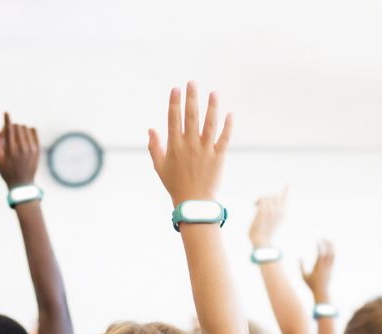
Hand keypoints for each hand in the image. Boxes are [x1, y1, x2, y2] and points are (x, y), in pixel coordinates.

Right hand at [0, 112, 39, 187]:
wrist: (22, 184)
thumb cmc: (7, 173)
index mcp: (11, 150)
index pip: (10, 129)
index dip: (7, 119)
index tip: (6, 111)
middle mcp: (22, 147)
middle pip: (18, 127)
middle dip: (12, 127)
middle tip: (9, 133)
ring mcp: (32, 148)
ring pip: (26, 128)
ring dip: (20, 129)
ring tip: (16, 136)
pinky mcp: (37, 149)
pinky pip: (34, 131)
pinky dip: (29, 130)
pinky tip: (25, 135)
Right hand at [148, 81, 232, 207]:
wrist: (193, 202)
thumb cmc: (174, 184)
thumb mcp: (159, 167)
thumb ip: (154, 147)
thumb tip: (151, 129)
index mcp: (174, 146)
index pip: (174, 119)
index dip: (174, 103)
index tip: (176, 89)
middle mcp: (190, 145)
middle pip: (191, 116)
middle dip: (192, 98)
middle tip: (192, 82)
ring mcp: (205, 150)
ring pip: (210, 124)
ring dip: (212, 106)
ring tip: (213, 92)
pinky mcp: (219, 156)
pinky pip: (225, 137)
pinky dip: (228, 125)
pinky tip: (230, 113)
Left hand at [249, 187, 288, 246]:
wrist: (261, 240)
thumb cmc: (264, 232)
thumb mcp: (271, 221)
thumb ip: (273, 212)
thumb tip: (267, 205)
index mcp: (282, 213)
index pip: (284, 199)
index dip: (285, 191)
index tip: (288, 184)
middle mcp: (279, 211)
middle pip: (274, 195)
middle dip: (267, 198)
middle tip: (259, 204)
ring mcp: (272, 210)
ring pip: (267, 196)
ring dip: (261, 199)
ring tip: (256, 205)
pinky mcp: (264, 211)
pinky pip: (262, 199)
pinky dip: (257, 200)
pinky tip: (255, 205)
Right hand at [301, 240, 334, 302]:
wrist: (321, 292)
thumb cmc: (311, 285)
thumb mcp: (303, 276)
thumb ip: (301, 266)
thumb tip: (298, 257)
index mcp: (318, 268)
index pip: (320, 255)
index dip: (319, 247)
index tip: (317, 240)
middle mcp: (325, 267)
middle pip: (328, 253)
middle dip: (326, 244)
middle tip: (324, 236)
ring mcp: (329, 268)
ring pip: (332, 255)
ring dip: (331, 246)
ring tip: (330, 239)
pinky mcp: (331, 269)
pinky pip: (333, 258)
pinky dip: (332, 251)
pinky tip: (331, 247)